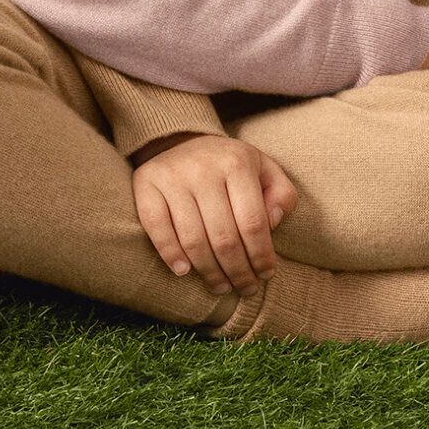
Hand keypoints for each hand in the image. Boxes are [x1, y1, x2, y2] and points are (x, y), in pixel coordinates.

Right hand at [128, 133, 297, 295]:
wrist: (182, 139)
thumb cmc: (230, 165)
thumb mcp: (265, 169)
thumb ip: (282, 194)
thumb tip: (273, 222)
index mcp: (237, 163)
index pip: (253, 222)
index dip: (261, 256)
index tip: (266, 275)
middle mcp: (204, 168)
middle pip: (224, 237)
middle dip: (238, 271)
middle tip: (245, 289)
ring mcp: (172, 177)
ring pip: (193, 240)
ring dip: (209, 272)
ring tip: (221, 287)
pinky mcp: (146, 183)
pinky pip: (157, 228)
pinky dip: (170, 255)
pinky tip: (184, 271)